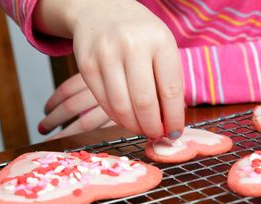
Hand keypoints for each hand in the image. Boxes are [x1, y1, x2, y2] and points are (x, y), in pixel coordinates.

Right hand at [34, 0, 184, 138]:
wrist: (101, 8)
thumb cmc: (139, 32)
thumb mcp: (162, 44)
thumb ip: (168, 79)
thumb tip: (169, 121)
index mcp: (159, 41)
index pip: (171, 90)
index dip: (173, 118)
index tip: (174, 133)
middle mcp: (132, 46)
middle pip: (145, 102)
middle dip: (153, 127)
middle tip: (157, 135)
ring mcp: (106, 54)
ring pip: (121, 107)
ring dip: (134, 126)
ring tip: (142, 129)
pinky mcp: (86, 64)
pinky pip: (103, 102)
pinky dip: (116, 117)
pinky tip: (125, 119)